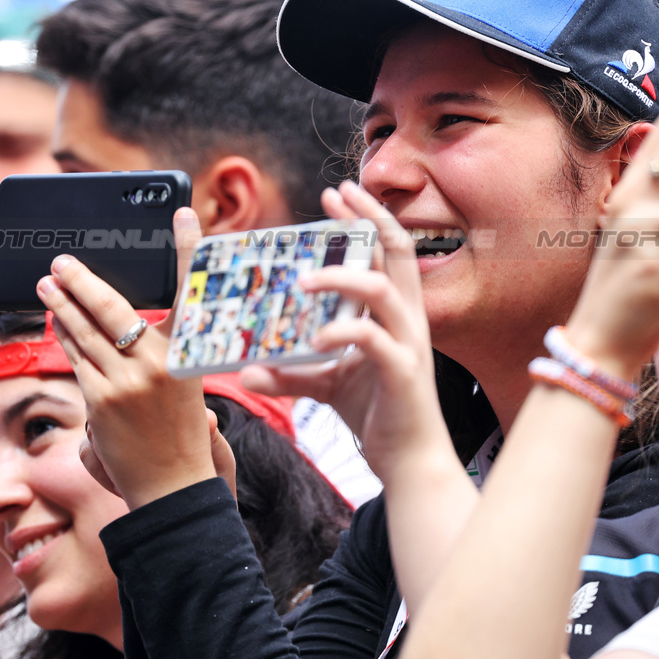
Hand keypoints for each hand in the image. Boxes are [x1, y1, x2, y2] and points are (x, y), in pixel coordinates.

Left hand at [41, 208, 221, 509]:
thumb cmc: (180, 431)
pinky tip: (54, 322)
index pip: (191, 293)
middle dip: (82, 280)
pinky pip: (77, 358)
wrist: (173, 486)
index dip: (188, 250)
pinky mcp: (101, 401)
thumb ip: (162, 348)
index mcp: (188, 353)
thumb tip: (123, 316)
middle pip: (114, 306)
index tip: (183, 213)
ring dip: (61, 304)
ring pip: (86, 330)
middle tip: (61, 260)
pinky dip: (64, 337)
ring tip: (45, 284)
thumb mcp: (184, 382)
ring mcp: (128, 381)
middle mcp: (159, 363)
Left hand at [239, 180, 450, 480]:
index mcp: (394, 314)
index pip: (386, 251)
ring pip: (382, 289)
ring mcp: (408, 344)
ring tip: (303, 279)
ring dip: (341, 276)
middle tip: (335, 196)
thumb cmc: (377, 414)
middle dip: (367, 219)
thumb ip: (293, 370)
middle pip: (397, 252)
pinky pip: (374, 340)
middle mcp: (406, 320)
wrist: (409, 464)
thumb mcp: (328, 384)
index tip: (337, 194)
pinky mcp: (402, 373)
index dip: (366, 218)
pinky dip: (343, 331)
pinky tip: (317, 335)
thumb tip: (249, 369)